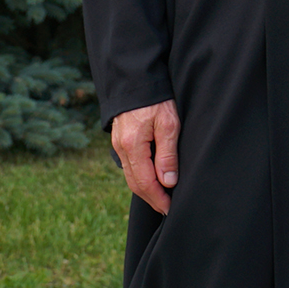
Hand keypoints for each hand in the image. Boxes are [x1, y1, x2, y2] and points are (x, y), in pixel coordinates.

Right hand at [111, 99, 180, 215]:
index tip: (170, 208)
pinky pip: (129, 165)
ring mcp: (118, 144)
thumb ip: (167, 154)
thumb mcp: (168, 123)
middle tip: (167, 208)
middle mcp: (121, 148)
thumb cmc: (157, 99)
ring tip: (162, 197)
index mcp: (132, 146)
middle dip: (151, 198)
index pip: (144, 182)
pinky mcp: (120, 140)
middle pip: (135, 183)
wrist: (136, 79)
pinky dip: (140, 176)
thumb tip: (168, 182)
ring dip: (145, 188)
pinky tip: (152, 178)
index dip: (158, 198)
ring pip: (131, 175)